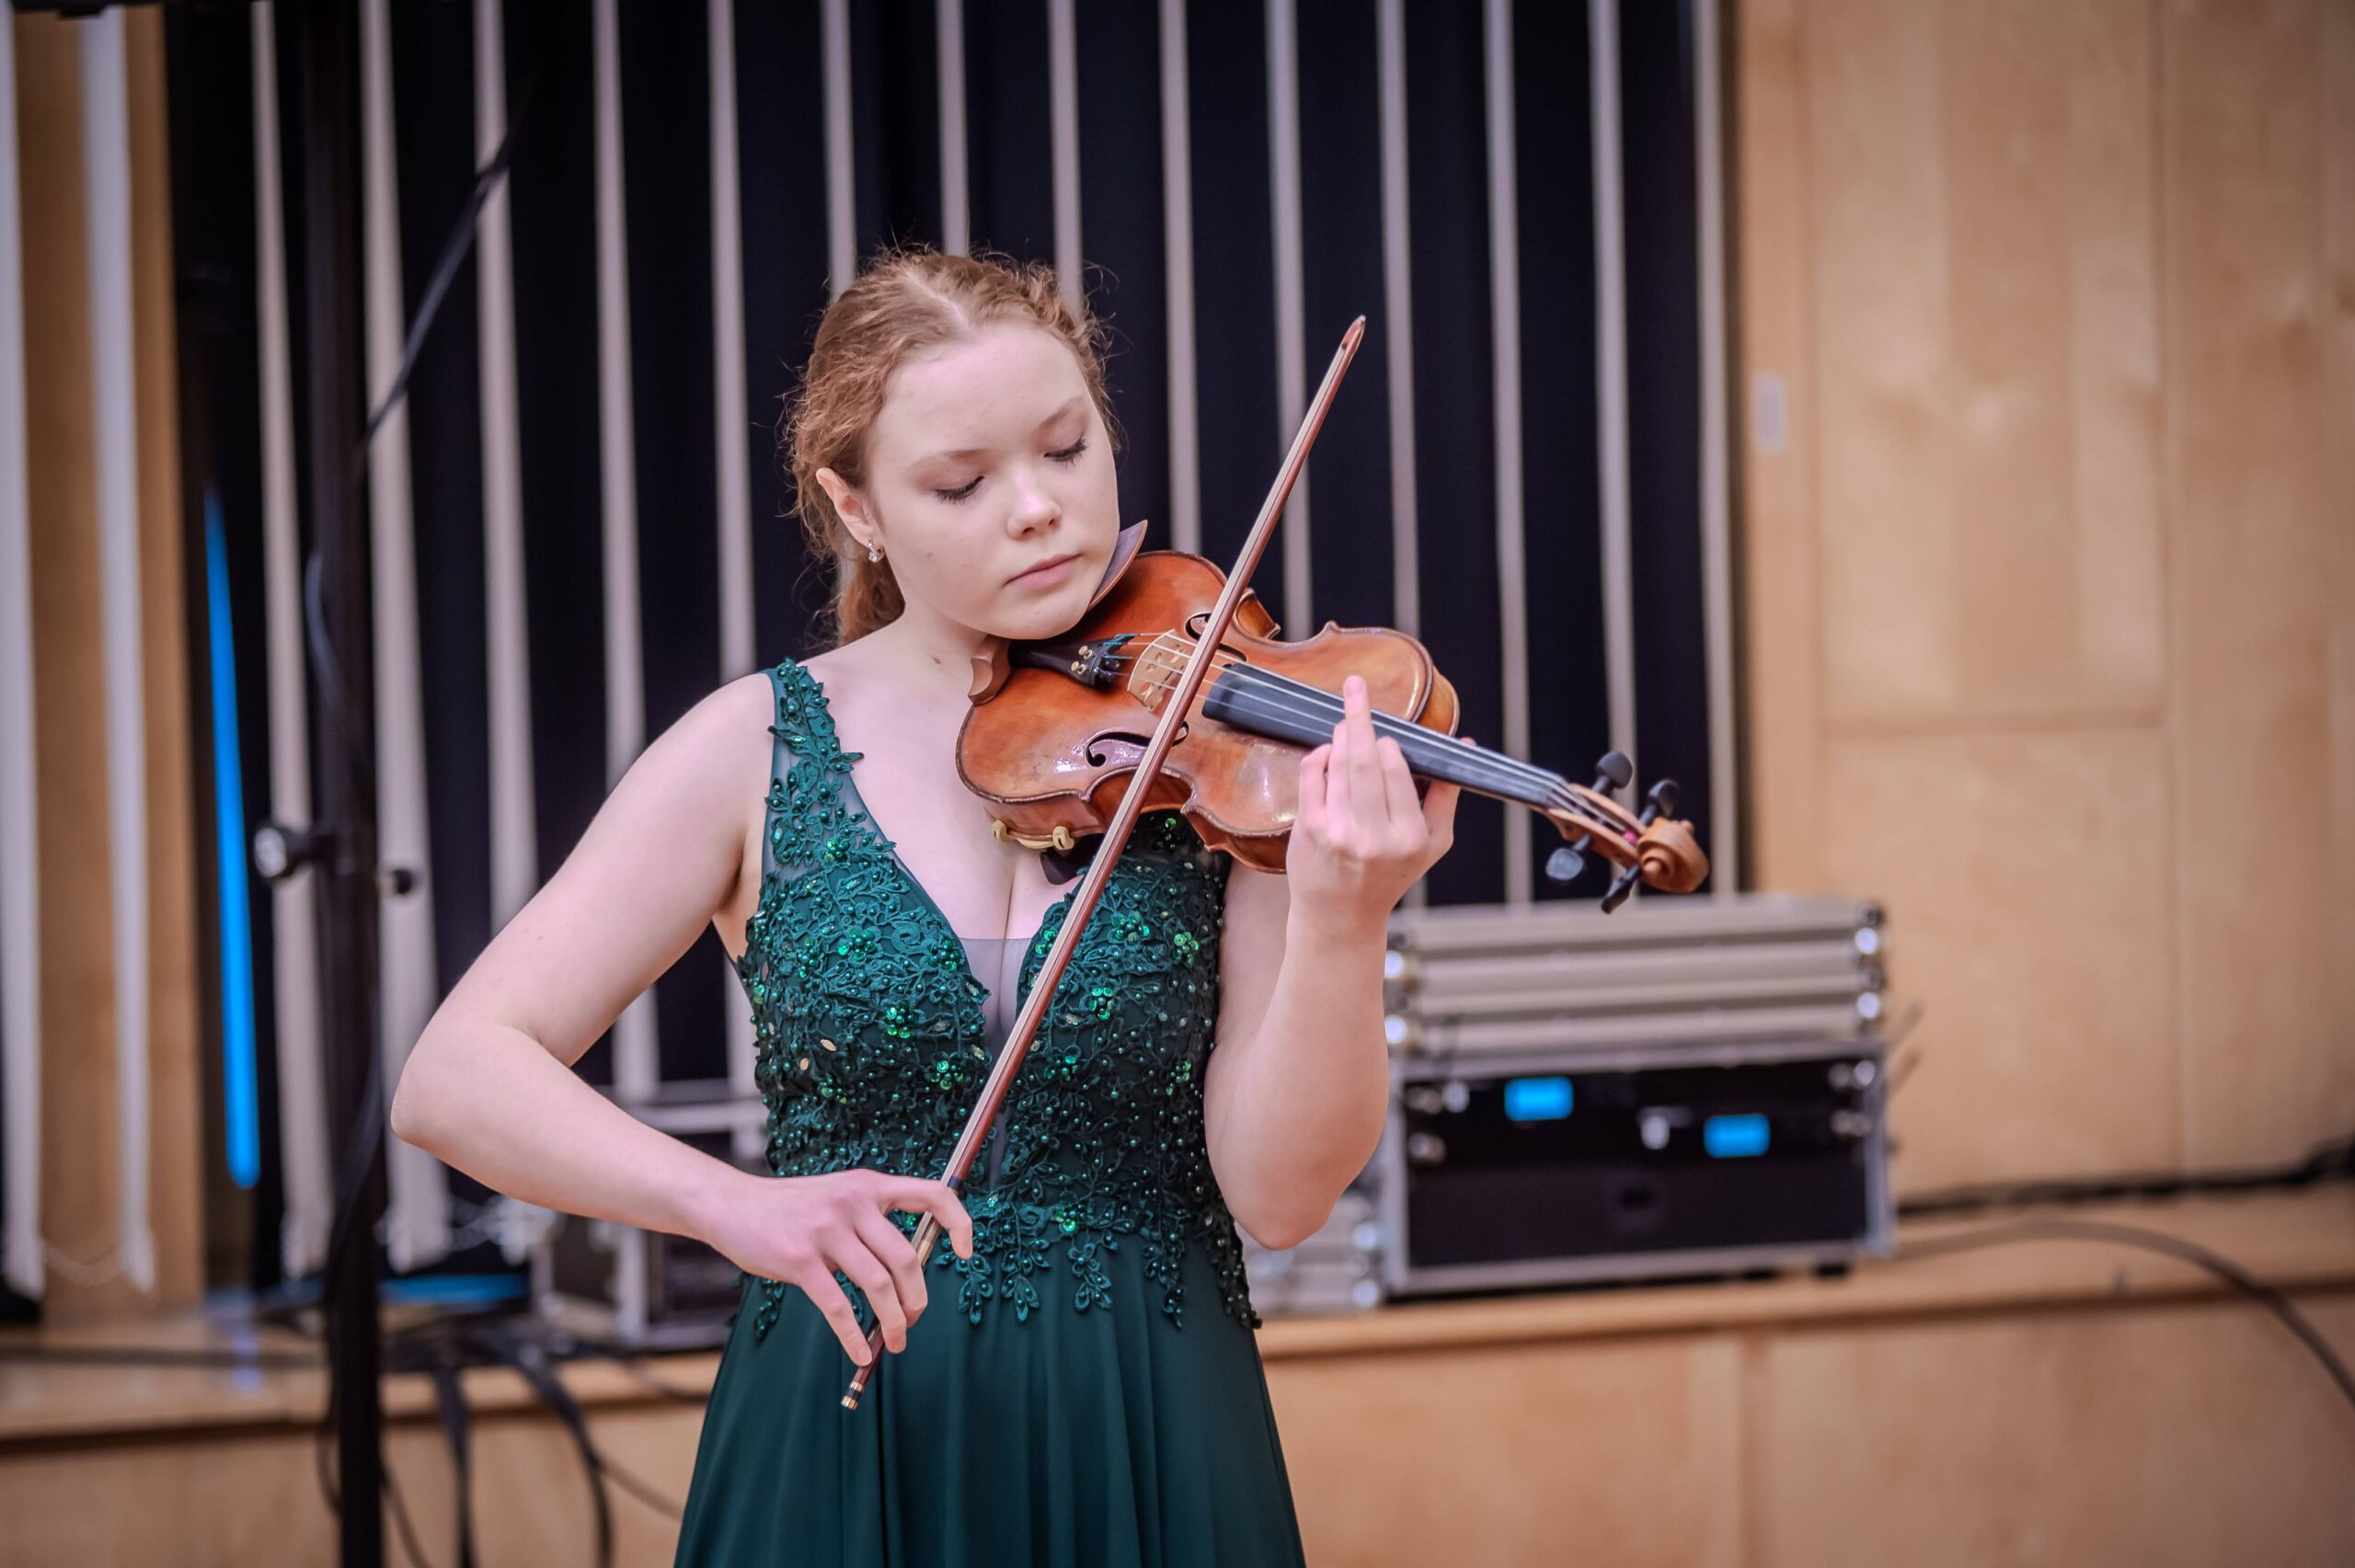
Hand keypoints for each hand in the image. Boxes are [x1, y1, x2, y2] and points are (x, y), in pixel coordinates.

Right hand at [699, 1167, 973, 1363]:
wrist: (732, 1204)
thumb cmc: (790, 1209)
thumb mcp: (838, 1197)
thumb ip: (871, 1221)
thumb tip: (908, 1274)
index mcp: (869, 1186)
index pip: (932, 1194)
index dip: (959, 1222)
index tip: (967, 1253)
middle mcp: (853, 1202)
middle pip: (907, 1258)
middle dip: (917, 1299)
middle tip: (912, 1321)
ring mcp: (826, 1230)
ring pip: (879, 1285)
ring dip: (892, 1322)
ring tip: (893, 1341)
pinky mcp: (800, 1259)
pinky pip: (839, 1306)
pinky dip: (854, 1336)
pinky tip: (860, 1353)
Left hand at [1287, 674, 1467, 930]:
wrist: (1340, 917)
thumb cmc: (1389, 876)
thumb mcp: (1433, 844)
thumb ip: (1448, 794)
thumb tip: (1464, 746)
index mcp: (1410, 837)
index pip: (1398, 771)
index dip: (1388, 745)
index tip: (1386, 736)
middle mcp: (1374, 836)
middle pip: (1365, 761)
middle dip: (1359, 717)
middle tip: (1355, 686)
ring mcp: (1338, 833)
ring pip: (1337, 764)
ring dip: (1339, 736)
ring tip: (1344, 722)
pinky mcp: (1309, 831)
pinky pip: (1313, 775)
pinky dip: (1318, 756)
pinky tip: (1326, 752)